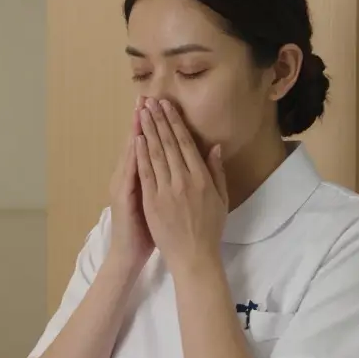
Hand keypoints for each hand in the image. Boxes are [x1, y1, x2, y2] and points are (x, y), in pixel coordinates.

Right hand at [106, 97, 156, 272]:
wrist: (130, 253)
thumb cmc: (148, 230)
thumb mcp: (158, 201)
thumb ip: (166, 180)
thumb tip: (179, 162)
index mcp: (142, 177)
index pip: (150, 145)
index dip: (155, 125)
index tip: (161, 104)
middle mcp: (129, 177)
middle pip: (138, 143)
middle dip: (143, 119)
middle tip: (146, 96)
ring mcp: (124, 185)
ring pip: (132, 153)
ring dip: (136, 130)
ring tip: (141, 110)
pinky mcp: (123, 196)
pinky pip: (130, 172)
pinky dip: (134, 156)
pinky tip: (137, 141)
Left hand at [134, 98, 228, 272]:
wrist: (194, 256)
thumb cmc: (209, 229)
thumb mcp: (221, 200)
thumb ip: (216, 172)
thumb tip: (214, 147)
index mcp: (202, 178)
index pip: (185, 143)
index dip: (175, 123)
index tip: (167, 106)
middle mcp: (184, 180)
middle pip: (168, 144)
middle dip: (159, 120)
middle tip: (151, 101)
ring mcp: (166, 190)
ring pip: (155, 154)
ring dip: (148, 131)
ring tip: (142, 113)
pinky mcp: (152, 201)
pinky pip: (145, 173)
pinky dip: (140, 155)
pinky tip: (137, 139)